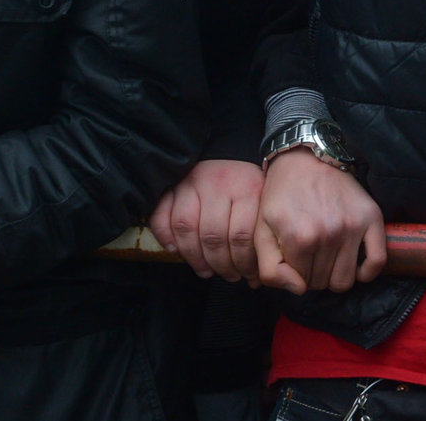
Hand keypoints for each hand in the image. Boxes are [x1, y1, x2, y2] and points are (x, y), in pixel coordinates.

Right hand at [151, 158, 264, 281]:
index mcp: (247, 188)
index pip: (241, 236)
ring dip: (195, 259)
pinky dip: (165, 238)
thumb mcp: (265, 199)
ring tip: (206, 271)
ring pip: (187, 230)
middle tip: (229, 276)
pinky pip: (161, 217)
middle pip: (214, 237)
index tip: (248, 276)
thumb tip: (258, 277)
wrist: (229, 148)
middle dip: (221, 265)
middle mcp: (218, 186)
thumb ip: (261, 230)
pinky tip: (176, 252)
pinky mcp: (172, 187)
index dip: (243, 263)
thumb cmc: (249, 183)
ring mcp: (192, 185)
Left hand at [254, 147, 385, 293]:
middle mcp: (328, 234)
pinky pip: (377, 261)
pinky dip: (366, 272)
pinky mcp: (371, 217)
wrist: (305, 158)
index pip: (301, 284)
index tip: (294, 260)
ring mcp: (352, 226)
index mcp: (299, 238)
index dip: (296, 276)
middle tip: (310, 256)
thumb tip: (298, 290)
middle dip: (314, 275)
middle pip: (323, 283)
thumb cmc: (281, 195)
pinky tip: (355, 266)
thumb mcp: (261, 230)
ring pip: (346, 280)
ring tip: (328, 258)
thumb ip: (269, 268)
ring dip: (335, 275)